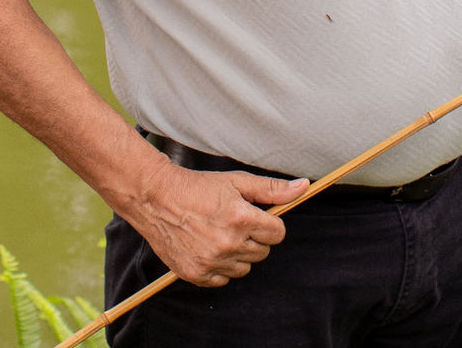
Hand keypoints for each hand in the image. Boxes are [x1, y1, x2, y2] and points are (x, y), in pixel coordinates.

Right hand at [129, 161, 308, 285]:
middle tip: (234, 221)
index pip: (277, 233)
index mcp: (241, 218)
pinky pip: (223, 279)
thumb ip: (272, 189)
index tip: (255, 216)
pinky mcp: (197, 274)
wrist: (158, 199)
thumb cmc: (199, 187)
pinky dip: (220, 267)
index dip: (269, 223)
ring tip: (220, 233)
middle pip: (262, 252)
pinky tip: (208, 246)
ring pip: (245, 267)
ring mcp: (212, 262)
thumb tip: (304, 187)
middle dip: (254, 237)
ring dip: (238, 253)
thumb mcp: (237, 181)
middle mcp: (228, 244)